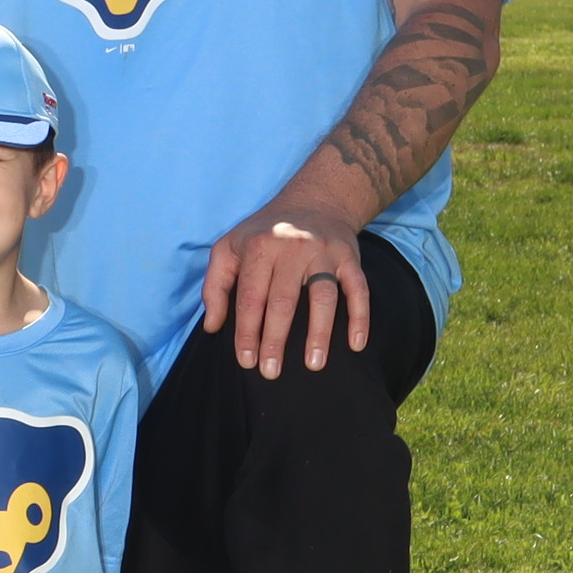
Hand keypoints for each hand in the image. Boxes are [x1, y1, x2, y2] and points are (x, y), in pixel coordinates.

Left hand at [202, 194, 371, 380]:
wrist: (314, 200)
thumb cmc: (264, 232)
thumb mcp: (228, 247)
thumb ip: (214, 286)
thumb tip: (212, 326)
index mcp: (260, 248)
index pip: (251, 297)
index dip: (247, 332)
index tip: (247, 361)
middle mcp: (292, 248)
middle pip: (284, 301)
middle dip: (275, 339)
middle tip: (271, 372)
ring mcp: (324, 253)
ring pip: (323, 297)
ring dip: (319, 333)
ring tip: (313, 365)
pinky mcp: (349, 257)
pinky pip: (359, 289)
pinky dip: (360, 317)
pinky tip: (356, 344)